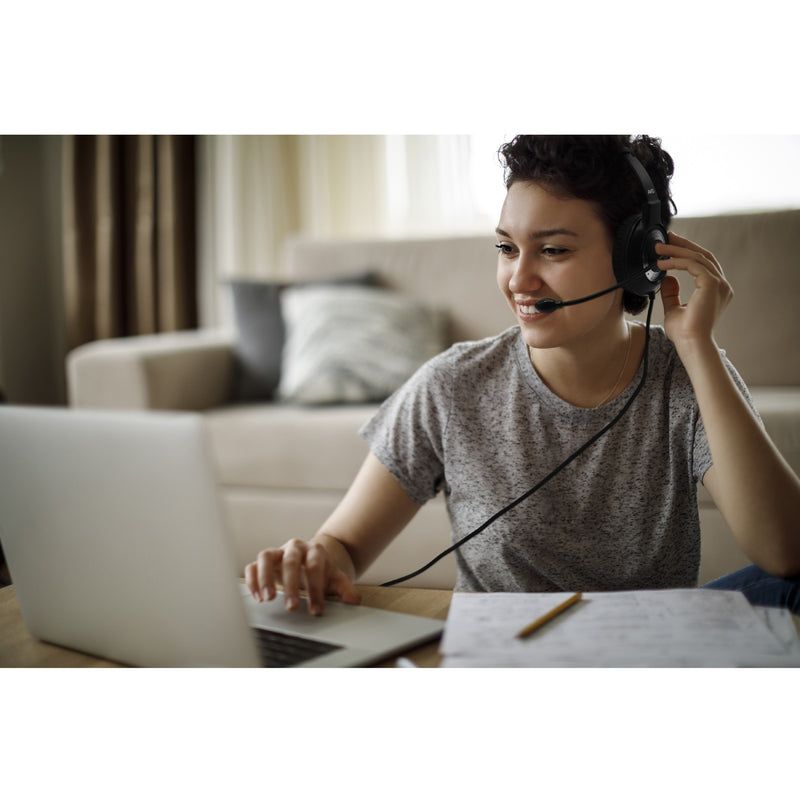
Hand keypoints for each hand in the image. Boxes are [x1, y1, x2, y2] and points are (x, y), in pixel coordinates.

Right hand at [243, 537, 360, 615]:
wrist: (309, 559)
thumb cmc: (321, 572)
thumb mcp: (335, 579)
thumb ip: (346, 589)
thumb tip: (354, 601)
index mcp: (314, 550)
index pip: (314, 567)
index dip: (315, 589)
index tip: (316, 610)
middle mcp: (294, 547)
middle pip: (290, 561)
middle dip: (291, 585)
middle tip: (291, 608)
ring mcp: (277, 552)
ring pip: (266, 556)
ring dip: (265, 578)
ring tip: (267, 599)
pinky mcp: (264, 561)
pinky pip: (252, 566)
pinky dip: (252, 580)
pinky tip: (257, 598)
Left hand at [655, 232, 732, 354]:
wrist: (691, 344)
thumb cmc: (685, 333)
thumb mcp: (674, 309)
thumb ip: (671, 293)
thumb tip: (667, 278)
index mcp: (716, 290)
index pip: (704, 263)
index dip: (687, 251)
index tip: (671, 244)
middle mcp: (721, 285)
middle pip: (703, 255)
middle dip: (683, 244)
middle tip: (666, 237)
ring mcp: (719, 284)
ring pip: (697, 258)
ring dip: (676, 251)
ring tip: (658, 249)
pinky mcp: (711, 284)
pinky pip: (693, 265)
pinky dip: (676, 262)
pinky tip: (662, 263)